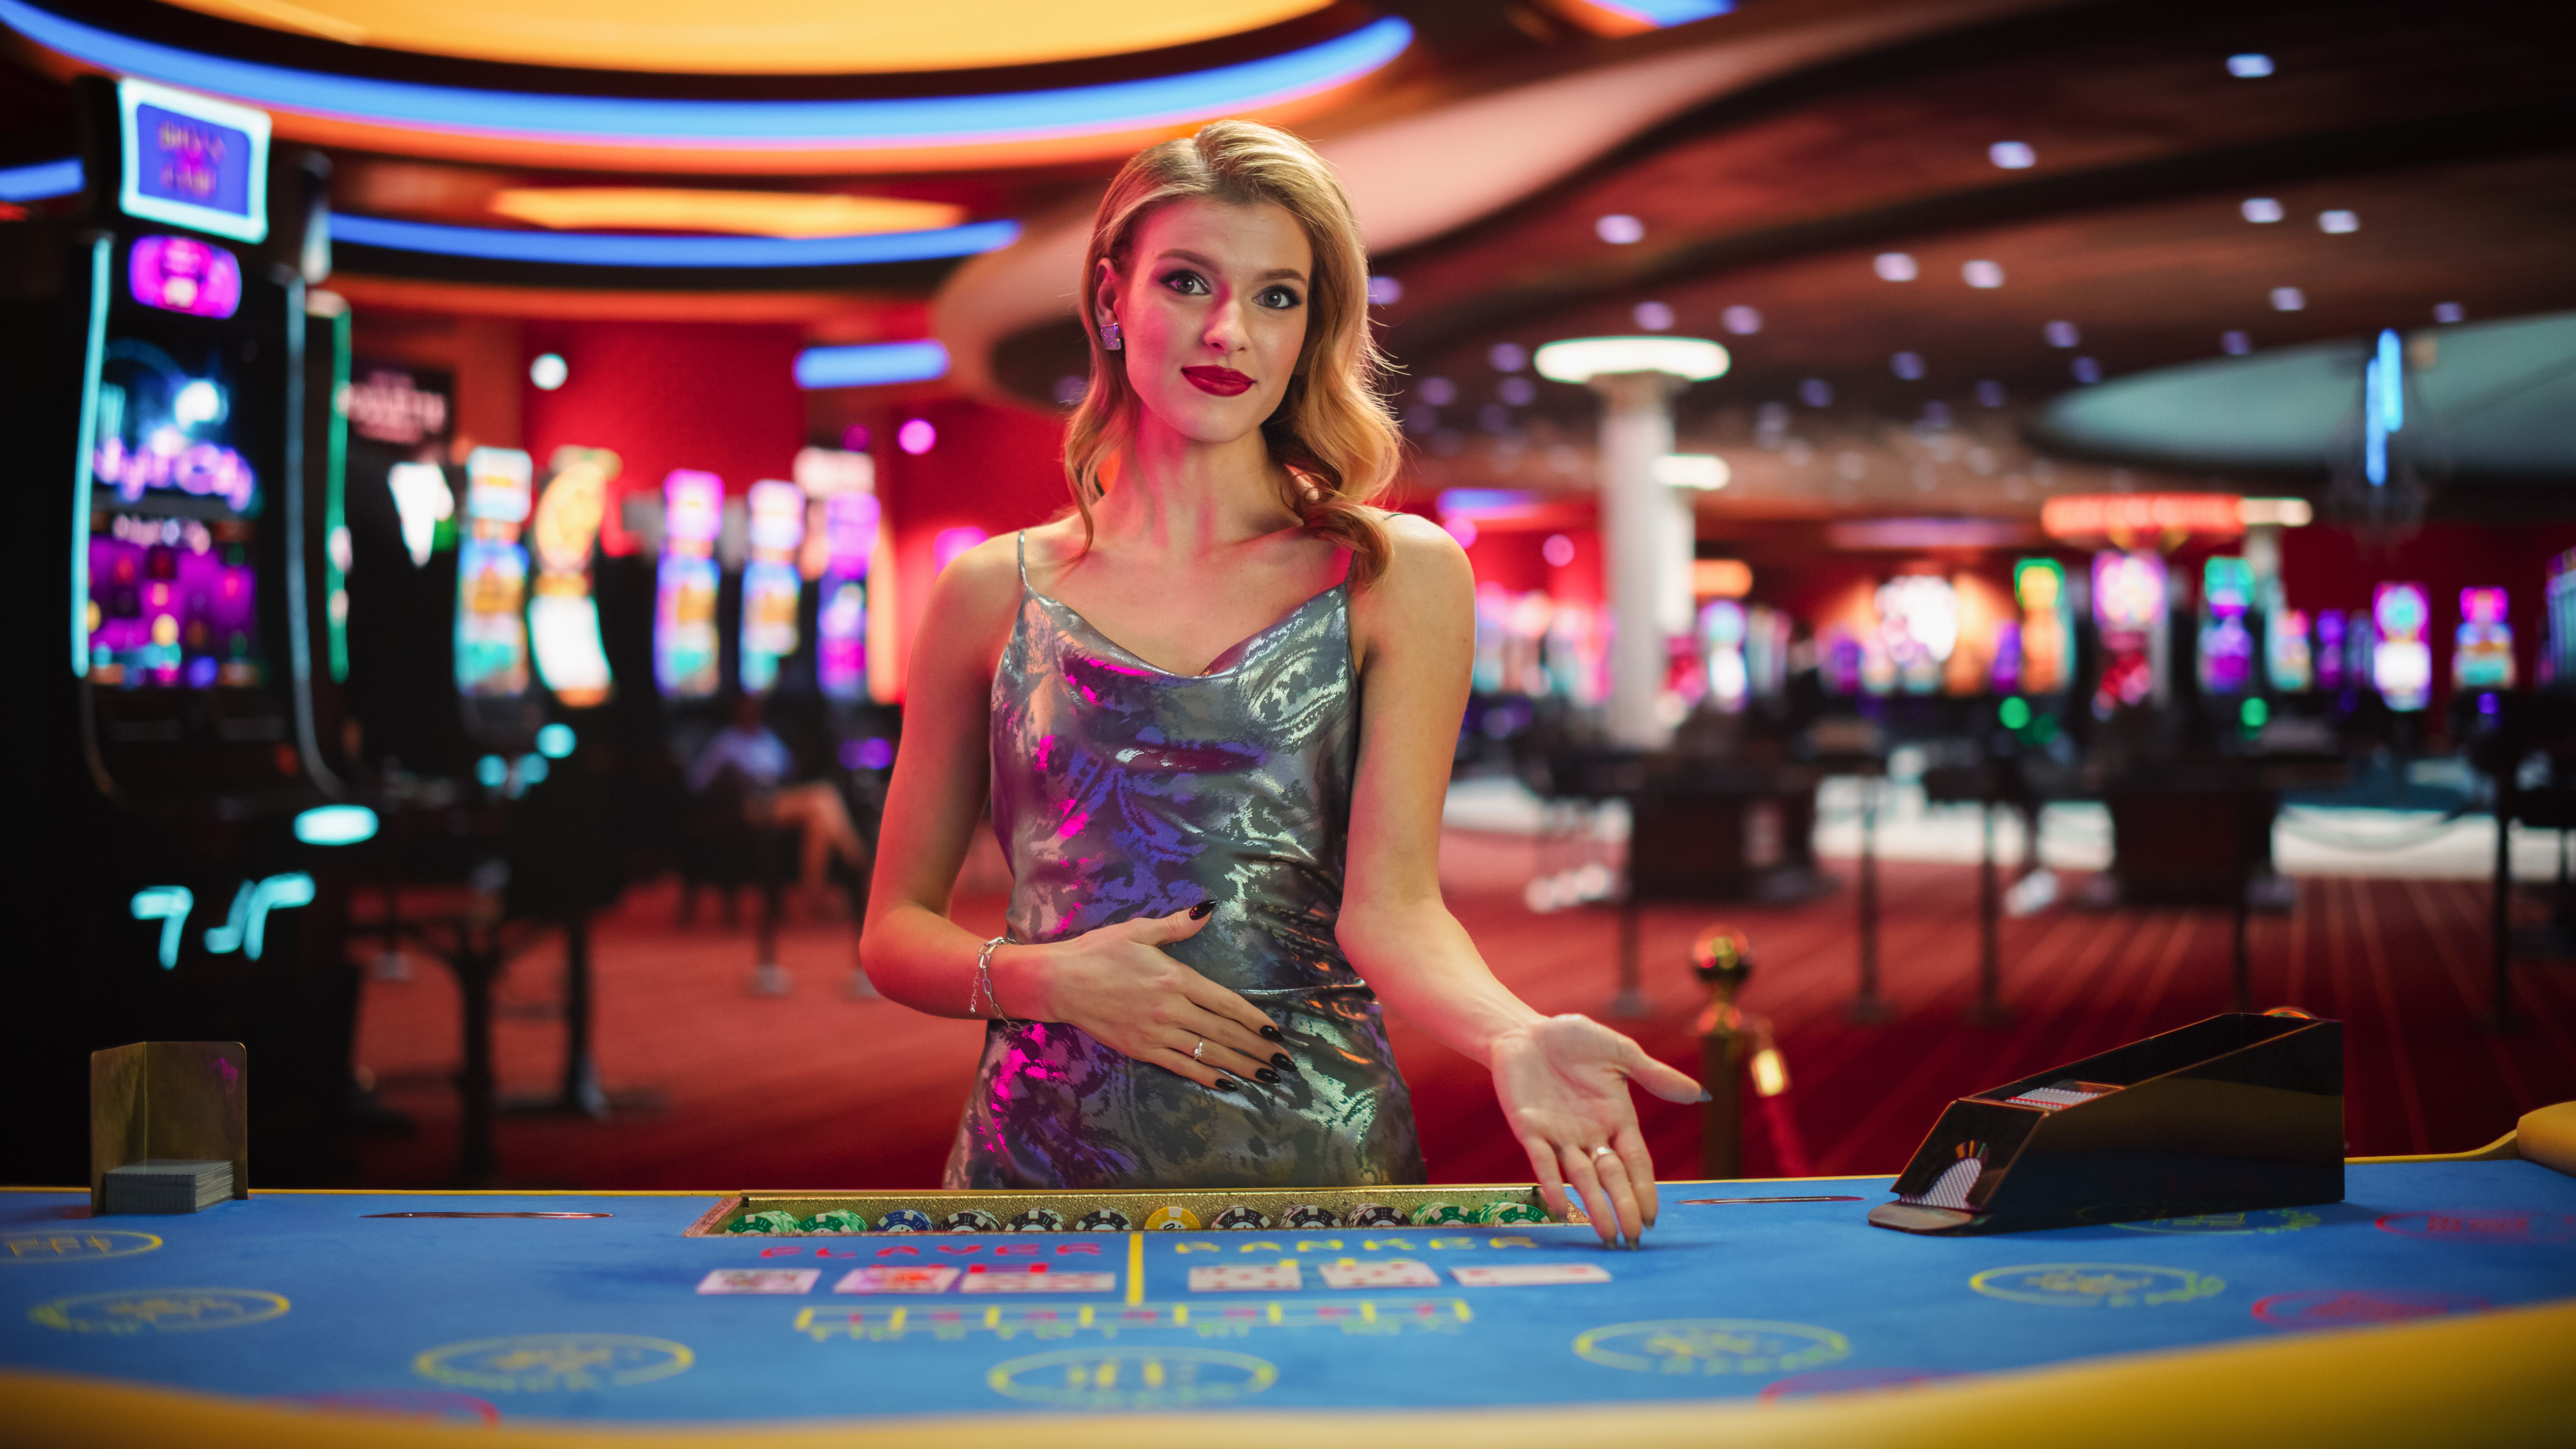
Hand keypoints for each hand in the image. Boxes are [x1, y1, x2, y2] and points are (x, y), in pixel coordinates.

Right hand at [993, 906, 1287, 1092]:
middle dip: (1257, 1047)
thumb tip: (1209, 909)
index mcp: (1175, 978)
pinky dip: (1206, 1076)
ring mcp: (1156, 1033)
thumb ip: (1177, 925)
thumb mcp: (1138, 930)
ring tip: (1266, 1076)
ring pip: (1207, 1054)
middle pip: (1223, 1033)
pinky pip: (1181, 1067)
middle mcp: (1171, 1009)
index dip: (1254, 1018)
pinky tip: (1227, 1083)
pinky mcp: (1141, 1050)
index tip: (1276, 1031)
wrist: (1059, 982)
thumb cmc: (1099, 952)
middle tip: (1284, 1061)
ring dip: (1241, 1065)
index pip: (1226, 1002)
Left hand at [1490, 1015, 1703, 1248]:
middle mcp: (1590, 1134)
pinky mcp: (1529, 1129)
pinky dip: (1552, 1184)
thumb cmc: (1573, 1038)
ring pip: (1581, 1177)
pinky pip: (1543, 1162)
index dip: (1644, 1189)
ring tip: (1606, 1234)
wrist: (1525, 1030)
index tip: (1653, 1217)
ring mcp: (1559, 1135)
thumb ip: (1653, 1075)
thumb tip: (1699, 1093)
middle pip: (1611, 1177)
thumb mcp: (1620, 1053)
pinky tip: (1561, 1207)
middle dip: (1623, 1207)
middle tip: (1633, 1238)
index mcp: (1616, 1118)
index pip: (1636, 1162)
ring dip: (1593, 1206)